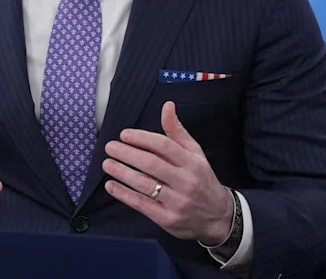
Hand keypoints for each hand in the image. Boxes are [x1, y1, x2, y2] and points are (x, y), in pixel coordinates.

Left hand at [102, 101, 233, 244]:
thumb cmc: (201, 179)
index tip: (124, 134)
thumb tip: (167, 106)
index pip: (164, 146)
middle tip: (110, 147)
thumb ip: (177, 131)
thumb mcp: (195, 153)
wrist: (218, 216)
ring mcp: (176, 202)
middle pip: (151, 164)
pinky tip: (111, 185)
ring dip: (122, 172)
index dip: (141, 138)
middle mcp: (185, 181)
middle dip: (127, 154)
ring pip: (144, 184)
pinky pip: (141, 204)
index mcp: (192, 162)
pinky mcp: (167, 219)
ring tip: (107, 163)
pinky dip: (124, 194)